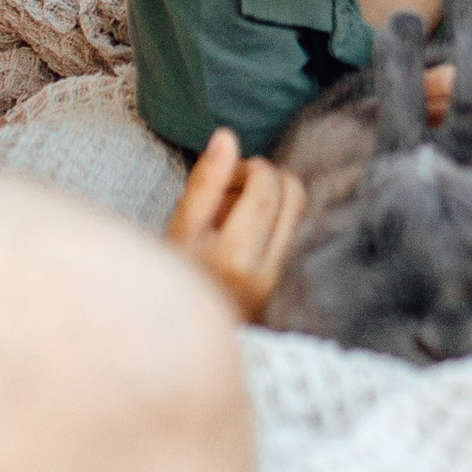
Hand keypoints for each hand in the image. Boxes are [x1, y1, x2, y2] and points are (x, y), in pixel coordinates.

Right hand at [167, 131, 305, 318]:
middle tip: (235, 187)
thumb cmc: (172, 278)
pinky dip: (276, 218)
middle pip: (294, 195)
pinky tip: (246, 231)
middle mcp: (266, 271)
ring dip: (274, 197)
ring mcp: (280, 282)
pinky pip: (295, 232)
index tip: (229, 172)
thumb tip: (227, 136)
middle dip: (268, 177)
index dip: (252, 166)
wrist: (180, 335)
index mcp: (235, 256)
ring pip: (299, 211)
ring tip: (238, 210)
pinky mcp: (286, 285)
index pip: (267, 188)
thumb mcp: (179, 230)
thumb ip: (205, 182)